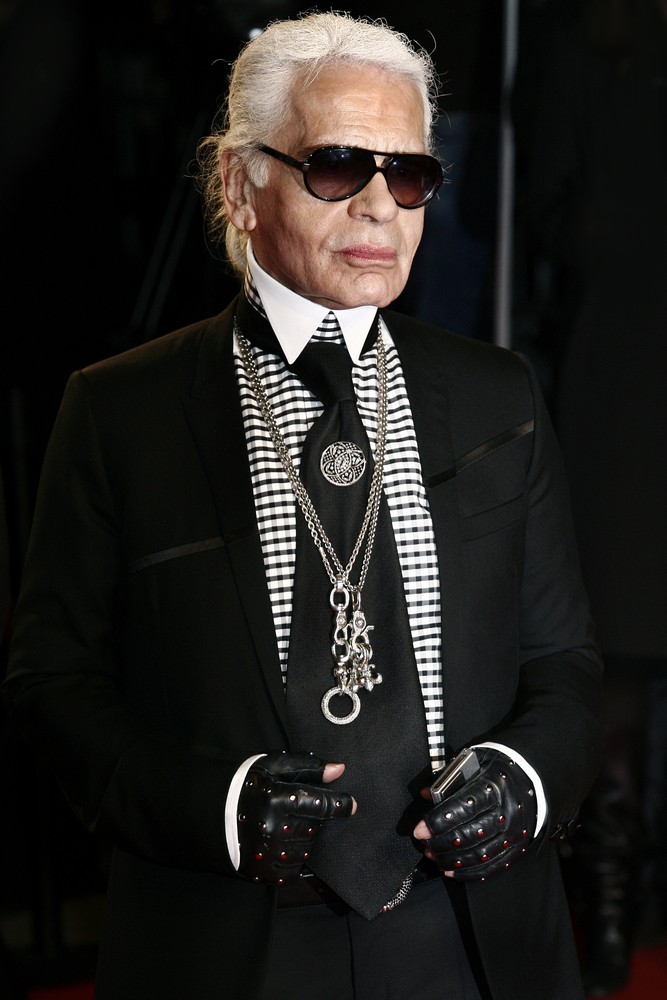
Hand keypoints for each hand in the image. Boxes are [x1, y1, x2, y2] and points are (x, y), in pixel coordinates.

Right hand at [237, 750, 354, 883]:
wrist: (213, 812)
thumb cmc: (248, 785)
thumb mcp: (275, 766)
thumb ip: (308, 767)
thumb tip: (339, 770)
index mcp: (276, 798)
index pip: (320, 804)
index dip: (340, 804)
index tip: (352, 804)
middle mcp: (272, 827)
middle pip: (314, 827)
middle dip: (311, 818)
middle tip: (295, 810)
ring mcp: (266, 852)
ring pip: (306, 849)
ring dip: (303, 838)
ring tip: (286, 826)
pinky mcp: (261, 871)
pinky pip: (293, 870)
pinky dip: (293, 858)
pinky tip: (282, 844)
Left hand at [413, 748, 536, 880]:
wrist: (530, 778)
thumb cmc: (495, 771)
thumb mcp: (473, 764)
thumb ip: (449, 779)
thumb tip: (426, 794)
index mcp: (494, 787)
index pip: (462, 809)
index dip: (437, 822)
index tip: (419, 830)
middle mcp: (506, 812)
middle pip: (469, 835)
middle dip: (440, 844)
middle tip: (424, 844)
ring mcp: (513, 833)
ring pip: (478, 855)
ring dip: (450, 860)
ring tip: (432, 856)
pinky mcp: (516, 848)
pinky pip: (491, 867)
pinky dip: (468, 873)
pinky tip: (450, 871)